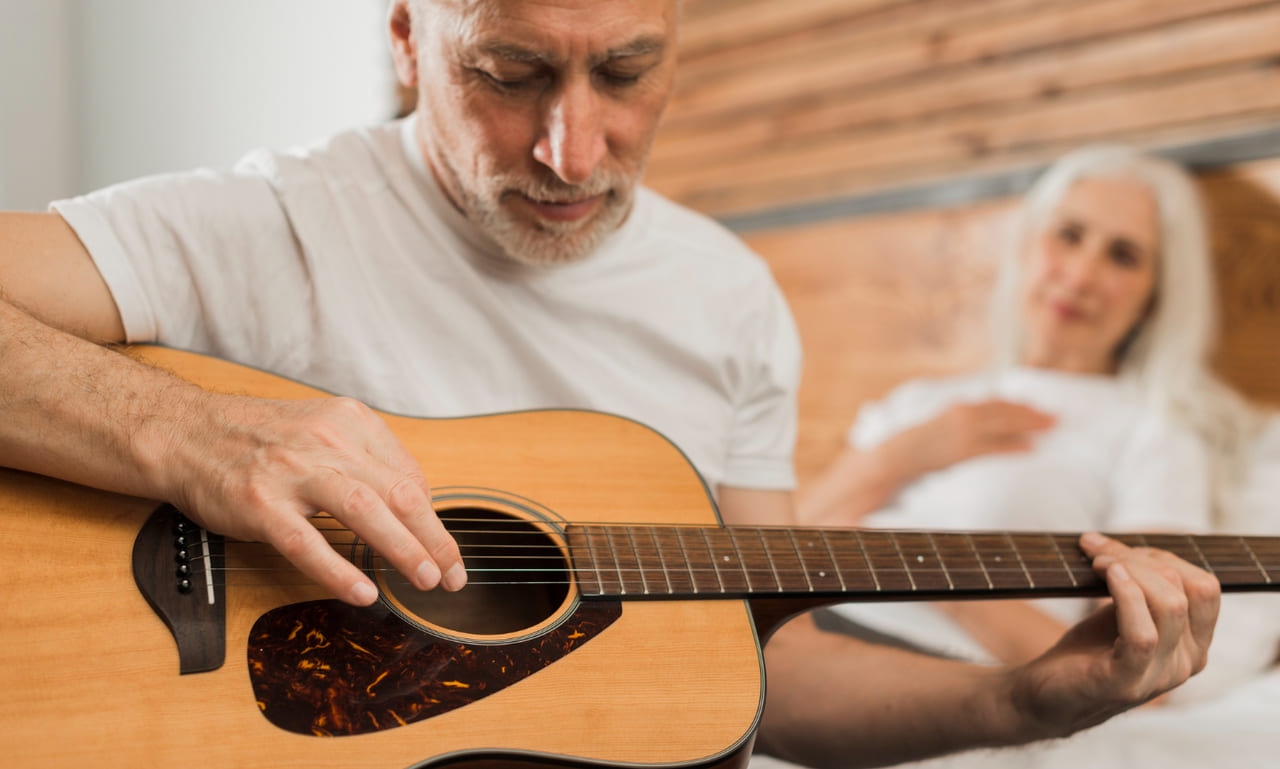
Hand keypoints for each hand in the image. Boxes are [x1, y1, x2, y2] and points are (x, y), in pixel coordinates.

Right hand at [157, 390, 464, 605]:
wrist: (184, 431)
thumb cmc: (257, 437)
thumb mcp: (321, 427)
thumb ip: (365, 458)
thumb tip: (414, 503)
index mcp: (349, 422)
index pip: (407, 475)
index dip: (432, 518)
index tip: (445, 549)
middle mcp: (326, 441)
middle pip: (398, 492)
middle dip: (434, 537)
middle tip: (454, 574)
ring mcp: (292, 471)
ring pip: (364, 509)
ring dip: (403, 548)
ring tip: (426, 579)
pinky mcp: (258, 503)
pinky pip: (305, 541)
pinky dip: (337, 569)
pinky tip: (362, 591)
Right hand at [888, 399, 1055, 476]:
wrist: (903, 453)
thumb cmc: (925, 439)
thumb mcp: (946, 420)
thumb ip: (969, 416)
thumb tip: (992, 414)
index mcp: (961, 405)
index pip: (997, 402)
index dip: (1020, 404)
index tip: (1037, 406)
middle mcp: (965, 414)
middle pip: (1006, 411)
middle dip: (1033, 413)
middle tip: (1055, 416)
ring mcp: (966, 433)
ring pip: (1005, 426)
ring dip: (1030, 426)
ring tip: (1049, 428)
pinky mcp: (965, 451)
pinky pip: (996, 448)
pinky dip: (1015, 446)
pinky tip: (1030, 448)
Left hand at [1005, 533, 1219, 737]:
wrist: (1047, 694)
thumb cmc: (1088, 651)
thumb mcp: (1125, 614)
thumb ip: (1145, 587)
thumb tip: (1136, 546)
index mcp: (1194, 644)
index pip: (1205, 588)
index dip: (1165, 558)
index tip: (1122, 550)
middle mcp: (1187, 663)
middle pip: (1188, 590)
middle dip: (1143, 559)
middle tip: (1098, 552)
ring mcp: (1160, 676)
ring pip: (1169, 605)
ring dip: (1129, 569)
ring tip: (1097, 562)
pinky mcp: (1126, 683)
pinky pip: (1143, 634)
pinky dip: (1127, 596)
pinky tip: (1107, 576)